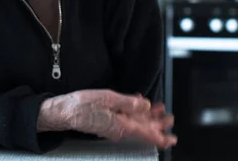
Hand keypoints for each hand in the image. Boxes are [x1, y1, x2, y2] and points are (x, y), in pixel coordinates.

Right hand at [37, 89, 176, 148]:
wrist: (64, 111)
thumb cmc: (82, 105)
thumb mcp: (108, 99)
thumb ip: (128, 103)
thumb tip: (144, 105)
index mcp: (122, 126)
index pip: (147, 135)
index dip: (161, 137)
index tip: (173, 138)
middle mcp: (119, 129)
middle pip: (144, 130)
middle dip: (159, 124)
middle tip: (170, 118)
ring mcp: (114, 127)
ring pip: (136, 124)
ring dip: (148, 117)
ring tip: (158, 110)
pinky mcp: (108, 122)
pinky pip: (126, 120)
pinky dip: (135, 113)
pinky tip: (138, 104)